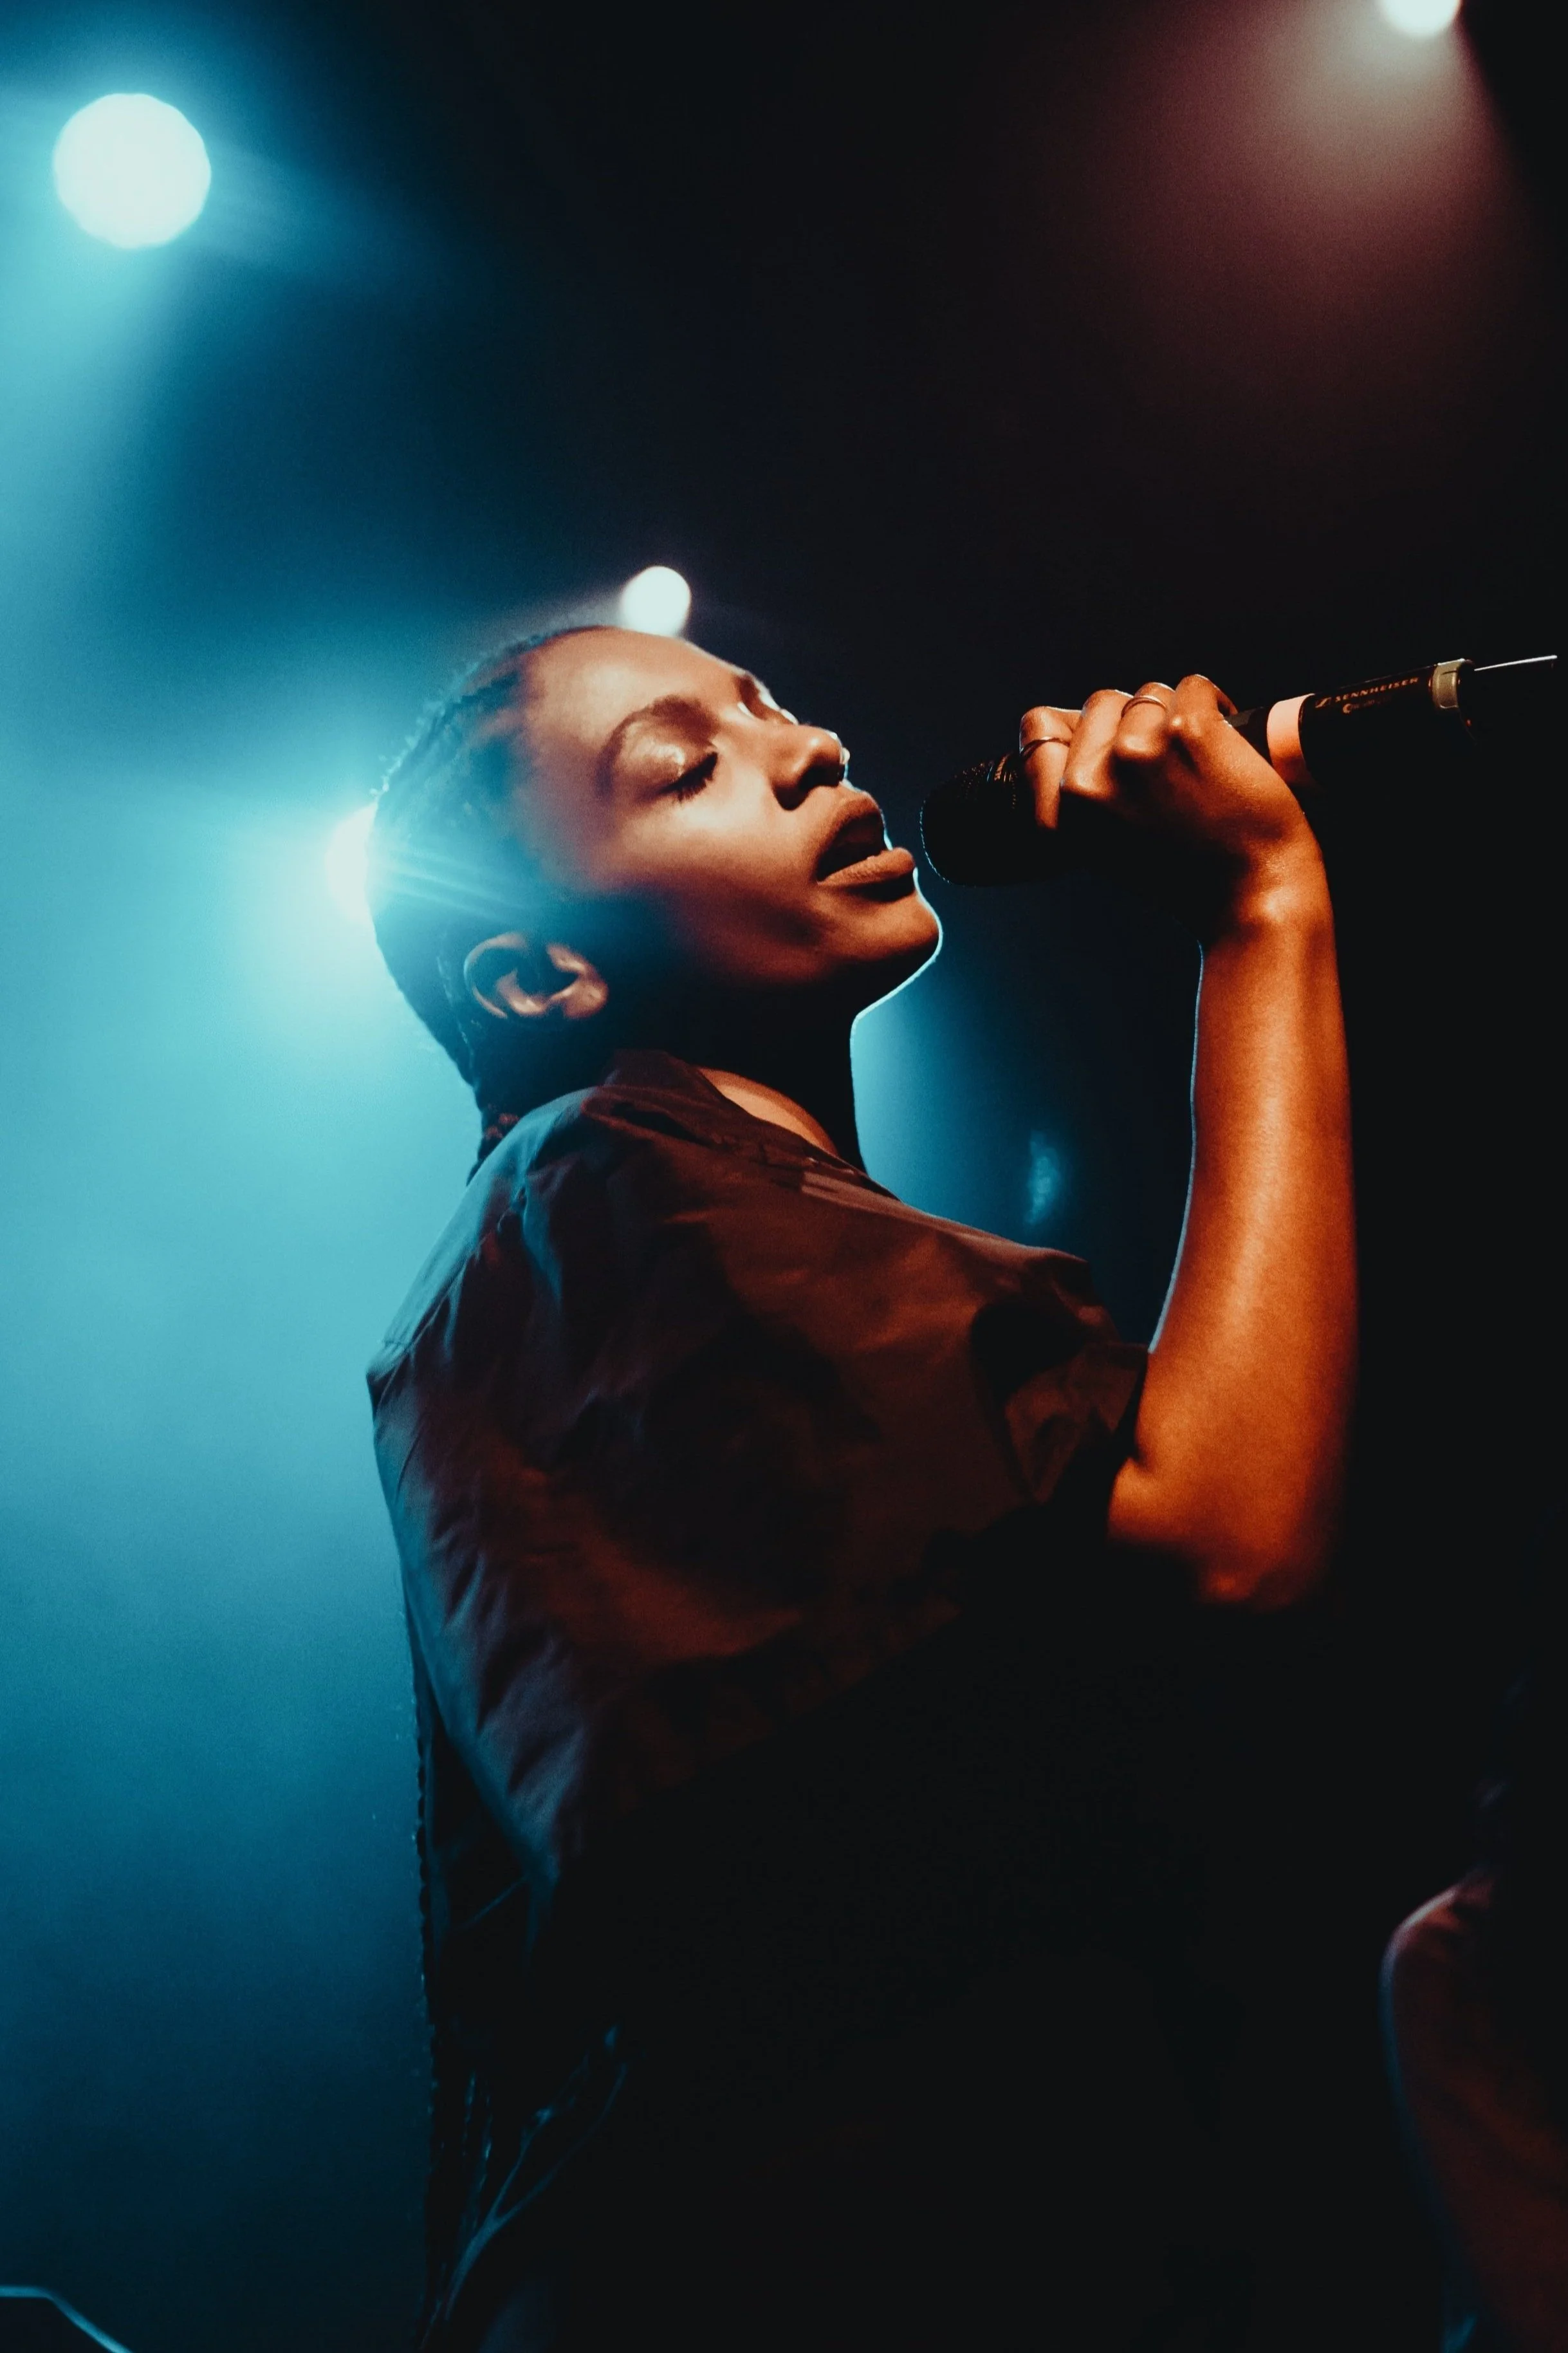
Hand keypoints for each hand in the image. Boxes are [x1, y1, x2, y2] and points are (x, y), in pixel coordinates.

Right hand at [1018, 676, 1323, 938]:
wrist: (1251, 898)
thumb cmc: (1188, 875)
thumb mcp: (1106, 844)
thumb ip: (1084, 791)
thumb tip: (1078, 726)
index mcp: (1063, 809)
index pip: (1040, 728)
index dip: (1079, 730)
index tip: (1111, 747)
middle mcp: (1091, 780)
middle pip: (1103, 702)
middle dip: (1135, 721)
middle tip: (1169, 764)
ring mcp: (1136, 752)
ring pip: (1150, 693)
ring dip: (1176, 715)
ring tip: (1199, 760)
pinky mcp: (1187, 732)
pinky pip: (1193, 686)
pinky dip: (1215, 704)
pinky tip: (1226, 743)